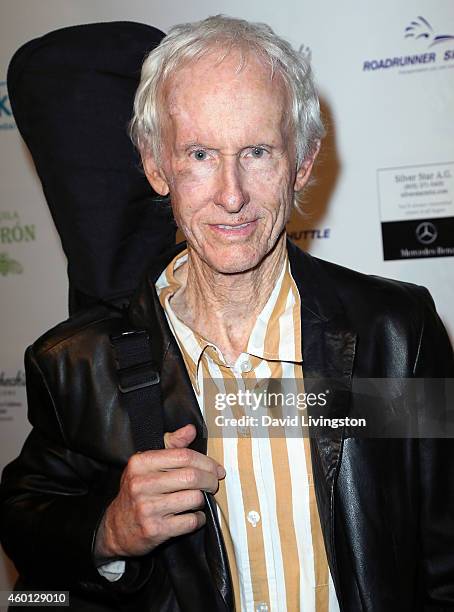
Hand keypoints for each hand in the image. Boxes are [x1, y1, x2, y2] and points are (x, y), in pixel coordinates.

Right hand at [94, 424, 224, 560]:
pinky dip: (199, 518)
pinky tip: (194, 515)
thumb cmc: (137, 491)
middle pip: (191, 477)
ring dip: (204, 499)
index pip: (183, 456)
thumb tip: (191, 430)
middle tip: (214, 483)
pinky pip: (190, 521)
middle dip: (210, 480)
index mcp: (140, 463)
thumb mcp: (147, 464)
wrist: (116, 528)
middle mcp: (142, 484)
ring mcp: (148, 508)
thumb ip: (171, 445)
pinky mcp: (155, 530)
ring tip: (200, 499)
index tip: (216, 468)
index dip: (206, 462)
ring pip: (194, 498)